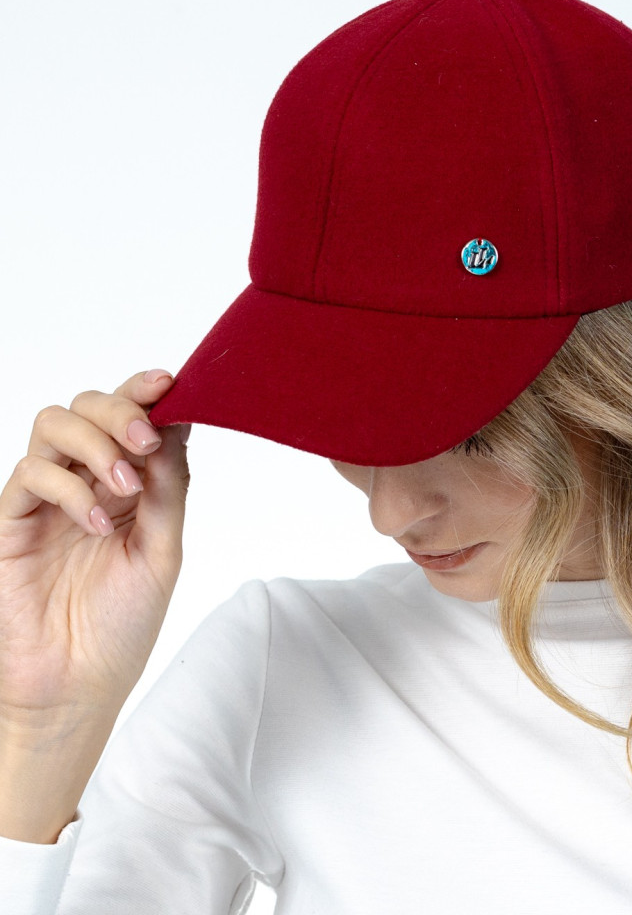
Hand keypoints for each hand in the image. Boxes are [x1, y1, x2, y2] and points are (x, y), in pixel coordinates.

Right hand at [0, 370, 190, 728]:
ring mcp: (48, 499)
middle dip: (121, 410)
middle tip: (146, 439)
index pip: (132, 419)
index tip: (170, 382)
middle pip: (89, 407)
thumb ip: (168, 490)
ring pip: (53, 425)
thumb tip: (178, 427)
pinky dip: (69, 487)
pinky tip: (96, 524)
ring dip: (95, 441)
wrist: (79, 687)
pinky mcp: (12, 522)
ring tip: (124, 483)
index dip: (146, 392)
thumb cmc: (123, 624)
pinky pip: (30, 475)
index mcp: (129, 486)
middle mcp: (87, 482)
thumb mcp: (163, 551)